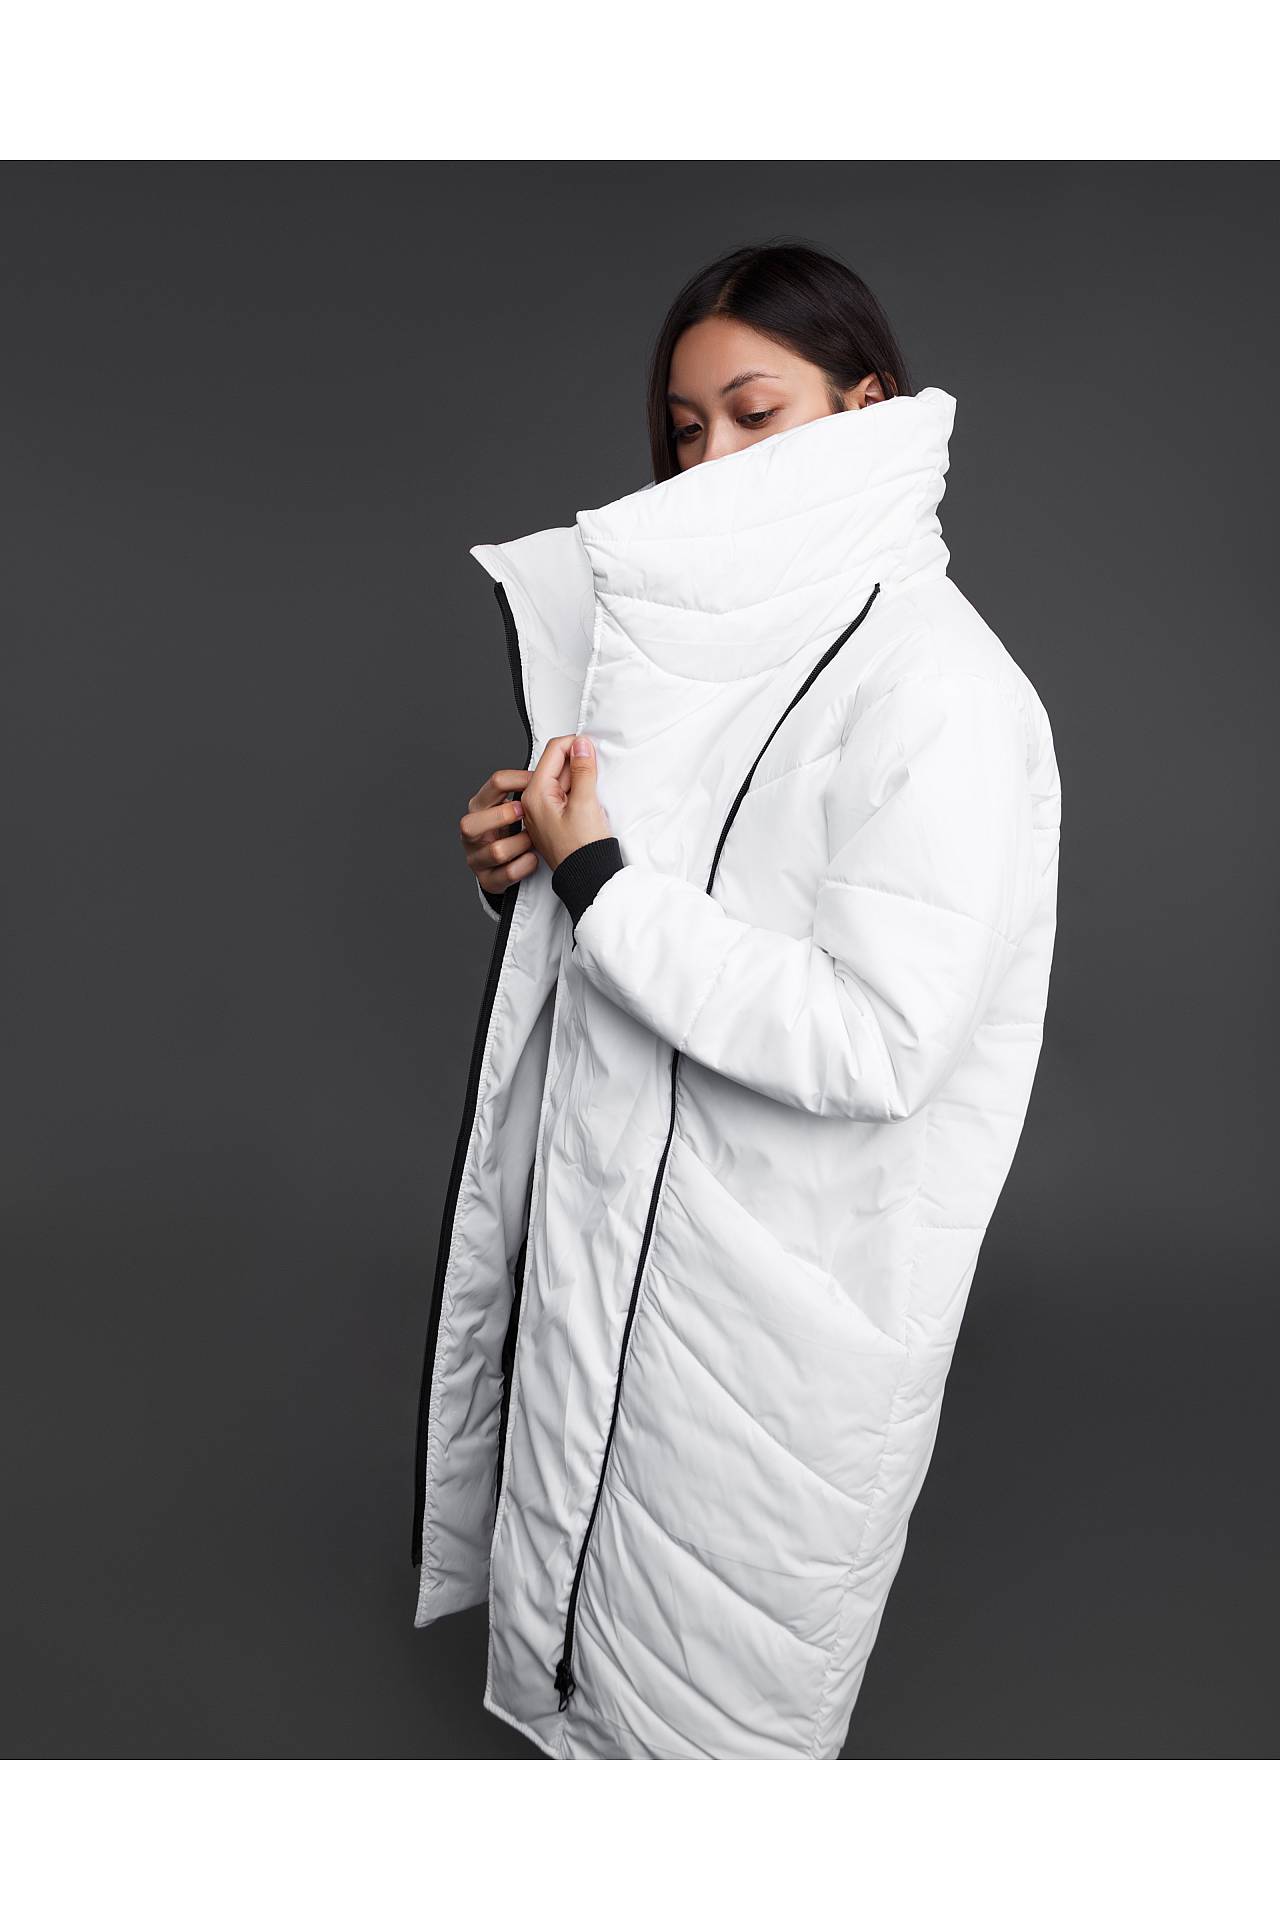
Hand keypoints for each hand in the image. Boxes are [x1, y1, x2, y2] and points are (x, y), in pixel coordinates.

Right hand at [461, 766, 538, 900]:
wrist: (505, 866)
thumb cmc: (514, 831)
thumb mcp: (516, 805)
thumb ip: (527, 786)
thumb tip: (558, 759)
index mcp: (481, 806)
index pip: (495, 783)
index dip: (520, 780)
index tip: (539, 781)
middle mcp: (473, 830)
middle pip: (473, 821)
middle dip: (502, 815)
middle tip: (524, 812)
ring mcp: (477, 857)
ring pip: (495, 851)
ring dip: (519, 844)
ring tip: (533, 841)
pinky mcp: (487, 880)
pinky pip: (506, 874)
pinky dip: (524, 866)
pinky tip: (533, 859)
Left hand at [519, 734, 612, 871]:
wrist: (586, 878)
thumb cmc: (582, 849)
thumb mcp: (586, 803)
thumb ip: (583, 770)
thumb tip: (581, 744)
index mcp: (535, 794)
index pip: (553, 751)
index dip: (575, 745)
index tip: (592, 750)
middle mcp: (532, 801)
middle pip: (556, 764)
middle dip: (578, 765)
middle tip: (594, 780)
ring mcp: (541, 811)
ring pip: (561, 779)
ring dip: (579, 779)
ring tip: (591, 797)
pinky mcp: (552, 819)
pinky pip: (563, 795)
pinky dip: (577, 792)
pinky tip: (587, 803)